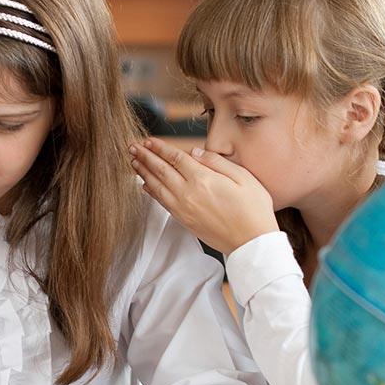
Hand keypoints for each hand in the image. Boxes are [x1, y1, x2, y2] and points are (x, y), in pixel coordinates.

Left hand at [130, 138, 278, 254]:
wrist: (251, 243)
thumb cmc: (253, 209)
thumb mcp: (243, 177)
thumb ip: (216, 162)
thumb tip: (194, 152)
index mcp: (203, 179)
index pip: (175, 158)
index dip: (160, 148)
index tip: (148, 140)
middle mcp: (188, 193)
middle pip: (160, 170)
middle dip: (145, 157)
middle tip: (132, 147)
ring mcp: (183, 208)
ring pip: (157, 186)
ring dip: (143, 172)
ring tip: (133, 162)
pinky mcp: (183, 220)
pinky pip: (161, 202)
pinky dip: (151, 192)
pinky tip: (144, 185)